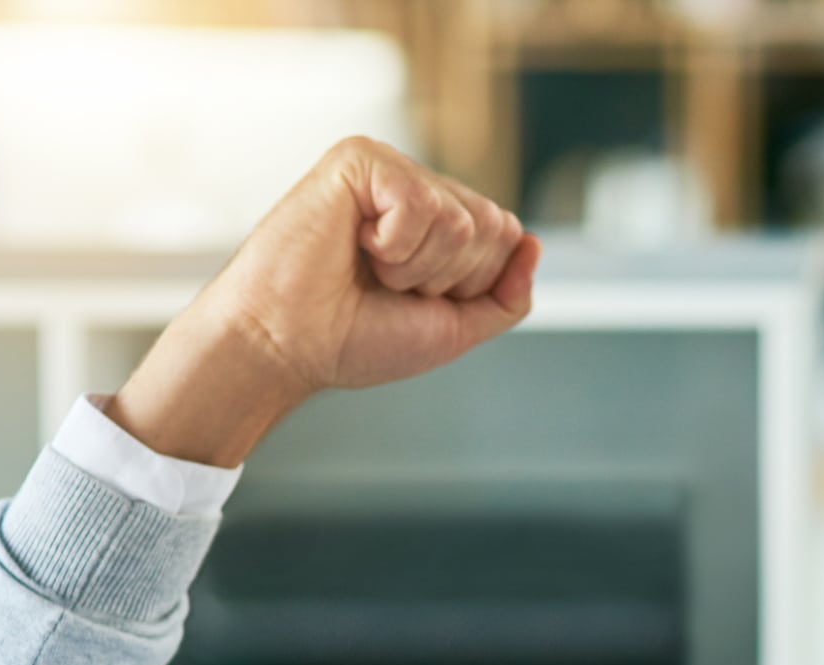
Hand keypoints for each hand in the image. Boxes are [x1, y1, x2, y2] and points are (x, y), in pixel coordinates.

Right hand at [107, 138, 541, 468]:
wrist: (289, 346)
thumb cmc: (355, 338)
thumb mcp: (454, 328)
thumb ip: (507, 294)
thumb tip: (534, 241)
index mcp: (440, 220)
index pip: (506, 236)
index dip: (470, 286)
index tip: (413, 300)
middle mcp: (418, 187)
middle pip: (493, 225)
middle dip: (449, 278)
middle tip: (388, 285)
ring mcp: (389, 169)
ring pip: (461, 219)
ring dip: (416, 267)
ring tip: (368, 268)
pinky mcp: (359, 159)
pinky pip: (421, 203)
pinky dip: (393, 246)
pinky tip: (354, 245)